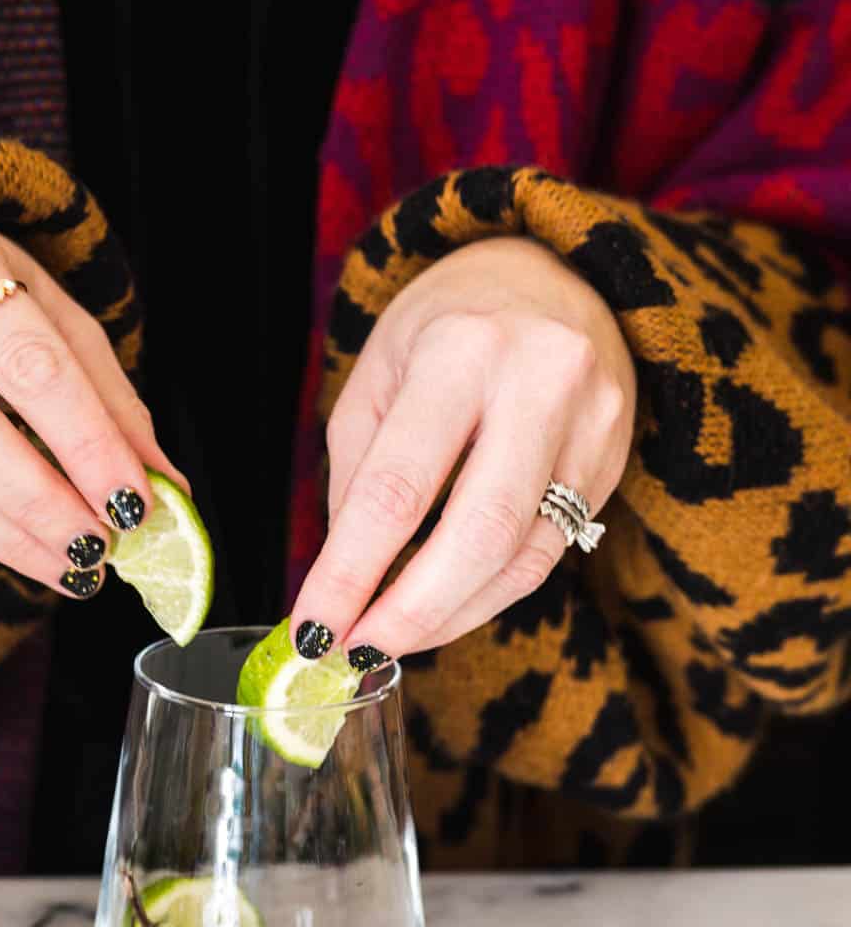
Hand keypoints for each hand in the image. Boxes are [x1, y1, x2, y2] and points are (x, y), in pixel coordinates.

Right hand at [0, 207, 186, 596]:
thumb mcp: (50, 316)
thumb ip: (108, 398)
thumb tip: (167, 489)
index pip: (24, 359)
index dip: (83, 439)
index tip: (134, 502)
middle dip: (40, 499)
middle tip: (100, 548)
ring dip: (12, 531)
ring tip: (76, 565)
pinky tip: (30, 548)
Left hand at [291, 237, 635, 662]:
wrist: (557, 274)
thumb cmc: (447, 324)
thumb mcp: (380, 373)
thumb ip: (358, 473)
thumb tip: (345, 582)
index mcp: (461, 350)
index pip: (397, 488)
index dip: (350, 572)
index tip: (311, 629)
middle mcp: (540, 383)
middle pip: (478, 534)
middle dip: (411, 611)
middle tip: (356, 651)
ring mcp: (592, 424)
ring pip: (522, 557)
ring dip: (450, 615)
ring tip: (391, 640)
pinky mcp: (615, 461)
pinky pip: (549, 552)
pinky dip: (488, 593)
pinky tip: (444, 609)